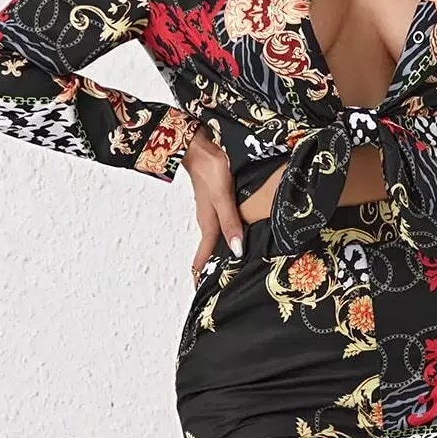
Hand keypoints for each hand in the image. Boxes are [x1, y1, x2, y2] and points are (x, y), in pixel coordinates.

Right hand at [181, 123, 246, 282]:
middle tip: (220, 287)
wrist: (199, 144)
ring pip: (216, 239)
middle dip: (213, 269)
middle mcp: (209, 221)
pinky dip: (226, 237)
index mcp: (209, 225)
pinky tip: (235, 237)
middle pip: (210, 251)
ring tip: (230, 267)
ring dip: (220, 253)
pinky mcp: (216, 202)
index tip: (203, 293)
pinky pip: (220, 226)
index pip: (204, 257)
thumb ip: (230, 223)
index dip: (203, 275)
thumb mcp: (223, 197)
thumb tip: (236, 251)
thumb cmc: (211, 169)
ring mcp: (211, 212)